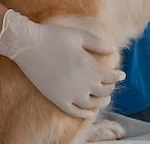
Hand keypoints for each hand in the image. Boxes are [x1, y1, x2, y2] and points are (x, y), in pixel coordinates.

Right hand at [0, 9, 124, 118]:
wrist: (28, 45)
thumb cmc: (53, 37)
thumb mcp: (78, 36)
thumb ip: (97, 43)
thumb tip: (113, 50)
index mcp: (87, 66)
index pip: (110, 76)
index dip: (118, 76)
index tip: (121, 74)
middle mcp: (81, 82)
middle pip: (103, 91)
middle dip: (110, 87)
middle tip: (111, 83)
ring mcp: (68, 93)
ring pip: (92, 104)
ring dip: (102, 102)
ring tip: (106, 99)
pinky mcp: (57, 99)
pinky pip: (74, 112)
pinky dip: (85, 114)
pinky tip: (91, 112)